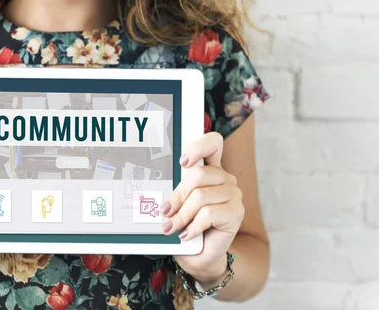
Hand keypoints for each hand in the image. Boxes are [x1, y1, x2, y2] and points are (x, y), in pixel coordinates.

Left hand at [159, 132, 243, 286]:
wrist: (200, 255)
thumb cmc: (187, 226)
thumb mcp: (178, 206)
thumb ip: (175, 193)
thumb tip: (163, 195)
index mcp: (210, 169)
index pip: (212, 143)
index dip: (198, 147)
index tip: (183, 161)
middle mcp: (224, 178)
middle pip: (198, 174)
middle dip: (178, 195)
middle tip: (165, 212)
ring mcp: (233, 195)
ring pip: (200, 196)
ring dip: (182, 215)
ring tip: (172, 227)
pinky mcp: (236, 212)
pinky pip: (208, 213)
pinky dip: (193, 226)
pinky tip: (187, 234)